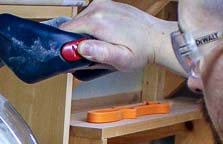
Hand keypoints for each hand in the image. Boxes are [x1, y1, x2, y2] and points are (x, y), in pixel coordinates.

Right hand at [61, 0, 181, 72]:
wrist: (157, 38)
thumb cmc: (141, 51)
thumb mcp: (121, 59)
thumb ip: (99, 53)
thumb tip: (80, 48)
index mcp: (97, 21)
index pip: (65, 30)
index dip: (66, 45)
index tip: (74, 56)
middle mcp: (98, 8)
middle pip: (72, 26)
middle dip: (75, 40)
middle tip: (91, 53)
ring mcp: (103, 4)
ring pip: (80, 21)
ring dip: (84, 34)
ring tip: (101, 44)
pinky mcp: (107, 4)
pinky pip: (89, 16)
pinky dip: (92, 27)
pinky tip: (104, 36)